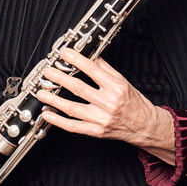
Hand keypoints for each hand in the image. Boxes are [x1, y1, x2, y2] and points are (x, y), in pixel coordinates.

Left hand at [35, 48, 173, 160]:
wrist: (145, 126)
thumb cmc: (134, 103)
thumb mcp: (123, 81)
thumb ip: (105, 69)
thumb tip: (90, 55)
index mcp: (116, 87)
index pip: (92, 70)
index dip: (76, 60)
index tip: (64, 53)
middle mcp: (108, 103)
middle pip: (79, 89)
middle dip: (60, 79)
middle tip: (47, 72)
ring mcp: (101, 119)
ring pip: (72, 109)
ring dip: (54, 100)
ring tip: (41, 92)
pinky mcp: (96, 131)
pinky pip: (73, 127)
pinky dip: (58, 121)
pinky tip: (47, 113)